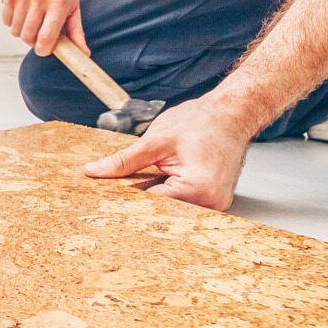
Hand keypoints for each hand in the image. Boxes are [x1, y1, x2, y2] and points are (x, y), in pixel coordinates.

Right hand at [2, 0, 88, 56]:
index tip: (44, 49)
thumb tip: (84, 54)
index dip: (43, 50)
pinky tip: (22, 13)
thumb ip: (77, 32)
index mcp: (58, 4)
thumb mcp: (73, 8)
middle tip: (39, 33)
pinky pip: (6, 21)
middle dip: (33, 41)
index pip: (45, 37)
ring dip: (22, 31)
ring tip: (31, 21)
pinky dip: (13, 22)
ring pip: (16, 31)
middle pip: (28, 37)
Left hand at [83, 96, 250, 210]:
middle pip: (162, 214)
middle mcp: (211, 204)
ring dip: (155, 203)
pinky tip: (159, 187)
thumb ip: (124, 160)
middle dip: (139, 206)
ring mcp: (215, 206)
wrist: (233, 113)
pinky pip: (184, 206)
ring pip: (173, 213)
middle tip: (116, 199)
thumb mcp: (156, 139)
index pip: (151, 208)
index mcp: (197, 189)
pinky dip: (169, 198)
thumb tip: (94, 171)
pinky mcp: (214, 202)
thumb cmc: (204, 121)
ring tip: (142, 188)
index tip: (104, 204)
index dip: (126, 204)